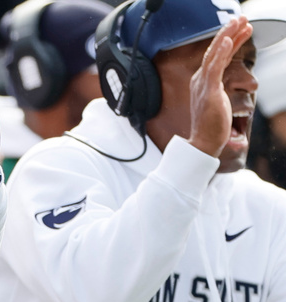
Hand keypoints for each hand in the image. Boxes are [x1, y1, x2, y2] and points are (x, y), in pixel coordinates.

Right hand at [188, 16, 253, 157]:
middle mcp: (200, 80)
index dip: (229, 40)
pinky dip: (220, 52)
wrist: (203, 143)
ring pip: (215, 54)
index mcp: (202, 82)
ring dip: (227, 36)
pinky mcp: (208, 91)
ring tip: (240, 22)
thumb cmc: (211, 126)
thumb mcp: (216, 102)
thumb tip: (222, 84)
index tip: (240, 29)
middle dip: (229, 32)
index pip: (217, 56)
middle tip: (241, 18)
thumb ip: (218, 89)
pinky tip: (228, 40)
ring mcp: (203, 84)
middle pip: (215, 50)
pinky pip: (214, 67)